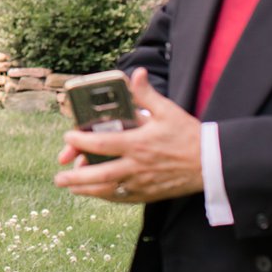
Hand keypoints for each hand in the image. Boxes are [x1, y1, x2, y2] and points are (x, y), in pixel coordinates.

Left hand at [54, 68, 202, 204]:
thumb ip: (146, 94)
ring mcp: (143, 183)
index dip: (81, 141)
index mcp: (138, 143)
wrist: (213, 163)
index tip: (68, 137)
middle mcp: (138, 165)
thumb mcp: (167, 110)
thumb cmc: (188, 135)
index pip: (102, 143)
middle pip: (100, 174)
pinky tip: (96, 194)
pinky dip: (107, 197)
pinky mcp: (150, 194)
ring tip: (70, 188)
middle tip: (59, 176)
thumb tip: (136, 74)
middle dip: (76, 177)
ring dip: (87, 190)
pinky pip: (124, 198)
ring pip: (109, 190)